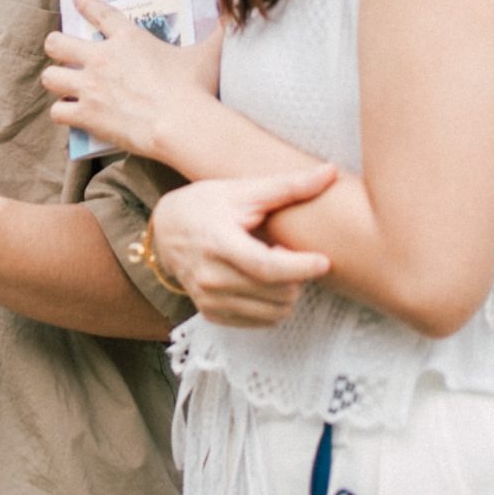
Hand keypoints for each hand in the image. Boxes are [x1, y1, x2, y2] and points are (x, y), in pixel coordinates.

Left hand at [39, 0, 220, 159]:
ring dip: (55, 81)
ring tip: (61, 85)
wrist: (182, 124)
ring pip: (50, 77)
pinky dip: (63, 114)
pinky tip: (70, 115)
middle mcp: (102, 58)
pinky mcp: (87, 114)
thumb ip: (219, 32)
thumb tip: (237, 15)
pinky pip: (58, 112)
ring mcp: (91, 86)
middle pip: (58, 43)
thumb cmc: (195, 88)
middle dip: (56, 46)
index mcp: (129, 39)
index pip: (100, 13)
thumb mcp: (208, 54)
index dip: (85, 4)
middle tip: (60, 52)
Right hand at [149, 167, 335, 328]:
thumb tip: (330, 172)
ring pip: (275, 312)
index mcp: (218, 243)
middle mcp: (210, 277)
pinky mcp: (212, 314)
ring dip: (287, 291)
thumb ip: (288, 187)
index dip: (300, 267)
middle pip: (277, 292)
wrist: (163, 231)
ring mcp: (210, 300)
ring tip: (273, 265)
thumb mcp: (241, 191)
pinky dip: (272, 304)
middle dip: (296, 275)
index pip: (266, 268)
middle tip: (286, 252)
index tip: (323, 261)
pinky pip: (262, 322)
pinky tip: (262, 281)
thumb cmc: (203, 206)